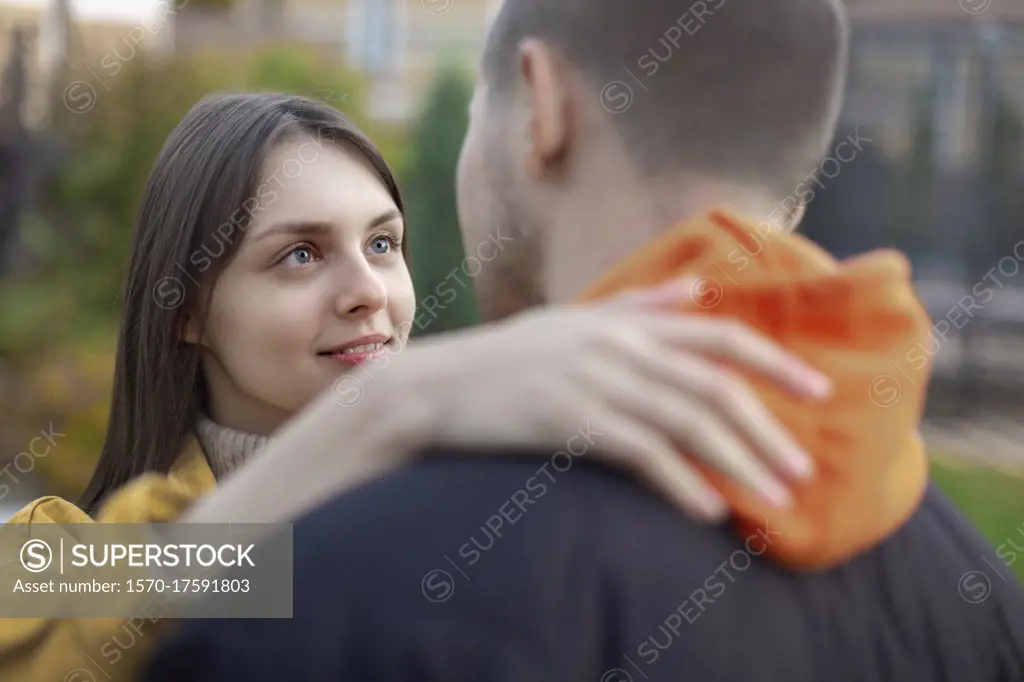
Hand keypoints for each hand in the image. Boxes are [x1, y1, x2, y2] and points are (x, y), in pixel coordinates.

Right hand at [374, 280, 831, 521]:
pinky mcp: (569, 421)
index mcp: (625, 323)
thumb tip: (695, 291)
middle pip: (713, 387)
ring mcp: (593, 383)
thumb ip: (637, 306)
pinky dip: (681, 483)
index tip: (819, 391)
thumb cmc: (508, 358)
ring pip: (687, 423)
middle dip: (766, 431)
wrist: (437, 387)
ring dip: (738, 463)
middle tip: (803, 470)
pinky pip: (641, 454)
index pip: (718, 337)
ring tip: (775, 498)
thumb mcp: (571, 320)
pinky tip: (708, 510)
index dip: (775, 362)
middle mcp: (618, 347)